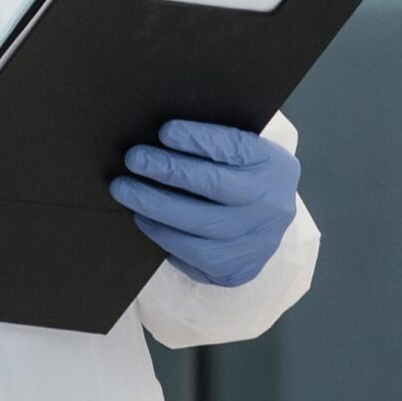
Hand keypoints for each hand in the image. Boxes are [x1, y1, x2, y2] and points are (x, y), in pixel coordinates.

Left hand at [110, 121, 300, 287]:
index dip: (200, 140)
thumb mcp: (243, 155)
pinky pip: (195, 256)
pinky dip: (164, 236)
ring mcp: (258, 241)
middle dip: (169, 170)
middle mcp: (272, 204)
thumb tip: (161, 135)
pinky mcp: (238, 269)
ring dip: (157, 207)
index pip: (237, 148)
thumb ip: (213, 145)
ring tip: (127, 191)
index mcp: (274, 165)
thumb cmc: (242, 177)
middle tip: (135, 158)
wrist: (266, 224)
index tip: (165, 131)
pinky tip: (144, 219)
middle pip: (216, 186)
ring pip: (201, 227)